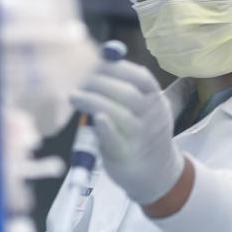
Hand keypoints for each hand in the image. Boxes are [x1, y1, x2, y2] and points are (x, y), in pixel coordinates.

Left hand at [69, 59, 184, 204]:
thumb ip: (126, 87)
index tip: (95, 62)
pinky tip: (95, 118)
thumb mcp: (145, 108)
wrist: (157, 173)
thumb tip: (102, 57)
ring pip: (120, 115)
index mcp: (156, 101)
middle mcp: (152, 118)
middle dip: (100, 83)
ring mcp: (140, 138)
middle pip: (128, 94)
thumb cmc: (143, 133)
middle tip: (79, 81)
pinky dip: (106, 128)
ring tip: (74, 96)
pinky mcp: (126, 157)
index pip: (141, 78)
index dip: (117, 67)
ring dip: (94, 101)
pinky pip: (116, 141)